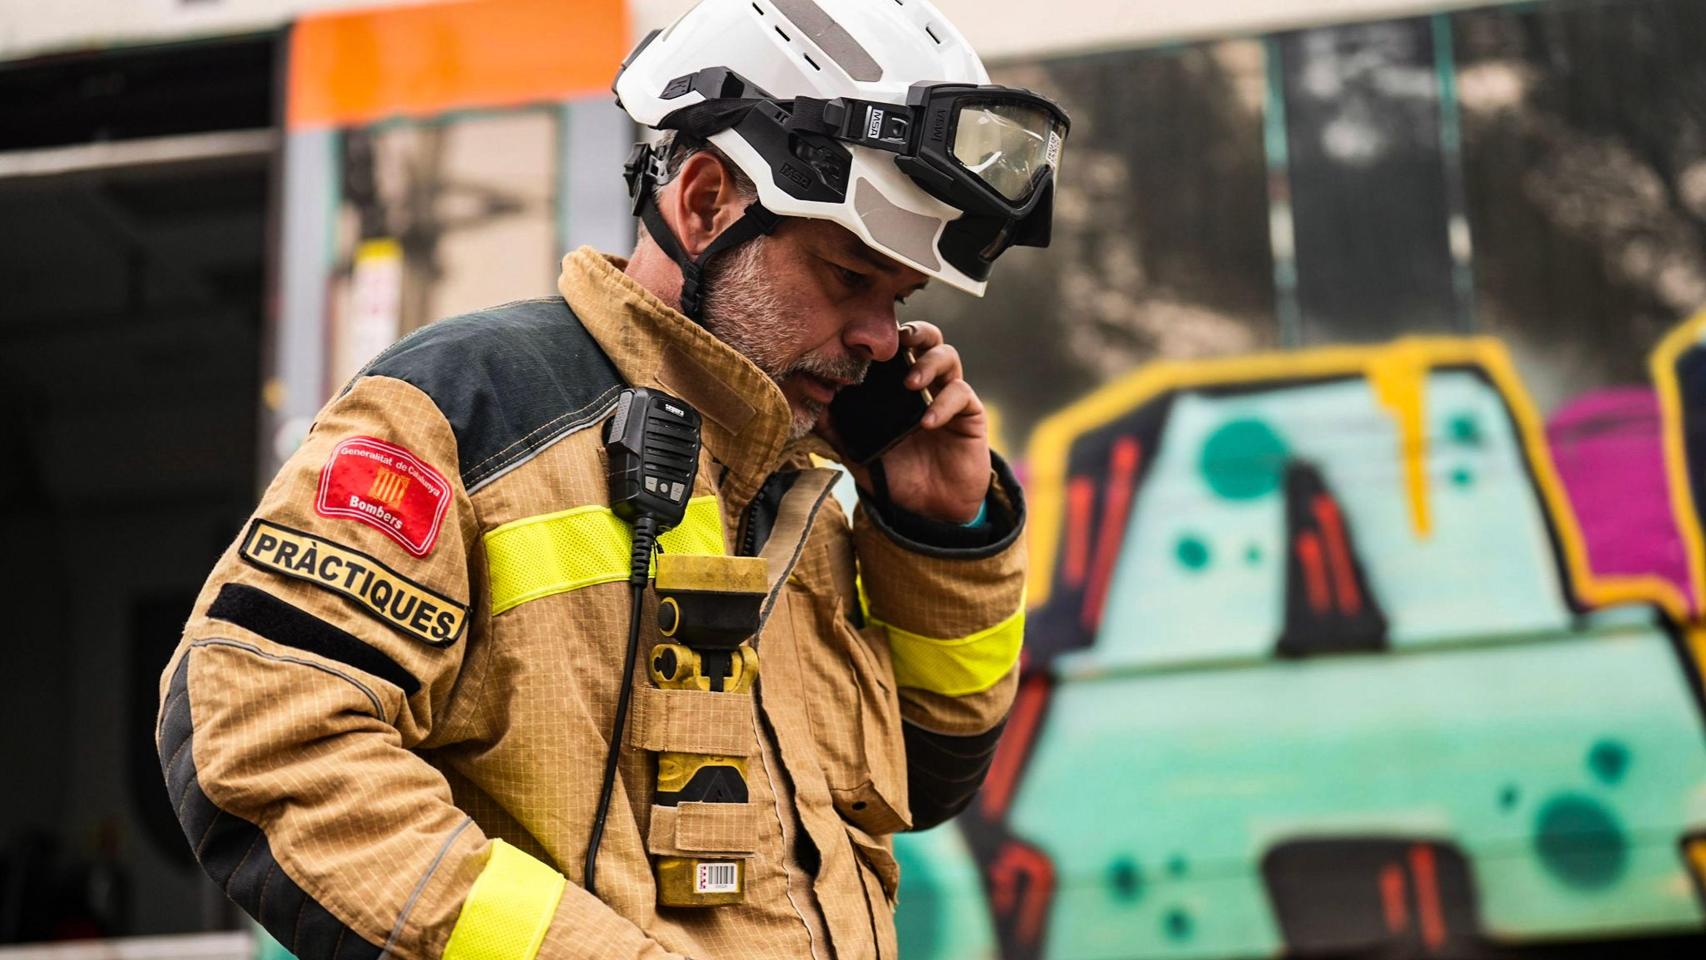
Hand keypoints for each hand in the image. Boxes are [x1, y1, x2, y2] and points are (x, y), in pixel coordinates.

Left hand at [820, 321, 990, 522]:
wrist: (930, 510)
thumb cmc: (896, 476)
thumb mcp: (858, 453)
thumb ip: (836, 430)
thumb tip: (810, 406)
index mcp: (898, 387)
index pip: (895, 348)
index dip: (885, 338)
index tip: (866, 341)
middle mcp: (926, 385)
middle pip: (928, 338)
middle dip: (915, 333)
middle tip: (899, 341)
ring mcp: (949, 396)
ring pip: (948, 356)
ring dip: (929, 363)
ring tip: (910, 383)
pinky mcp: (970, 414)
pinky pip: (961, 394)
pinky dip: (943, 403)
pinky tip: (927, 422)